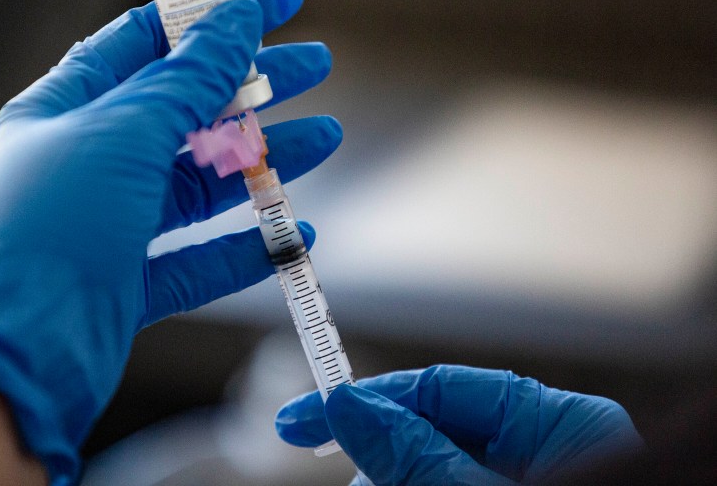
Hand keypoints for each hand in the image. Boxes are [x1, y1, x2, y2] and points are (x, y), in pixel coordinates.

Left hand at [0, 0, 340, 483]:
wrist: (13, 356)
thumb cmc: (50, 229)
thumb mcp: (122, 134)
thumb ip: (186, 81)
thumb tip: (236, 21)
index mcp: (67, 109)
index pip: (149, 41)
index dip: (213, 16)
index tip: (276, 2)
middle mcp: (88, 162)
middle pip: (185, 110)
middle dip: (252, 85)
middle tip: (316, 64)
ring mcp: (110, 225)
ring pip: (201, 183)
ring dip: (263, 160)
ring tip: (326, 138)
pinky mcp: (130, 284)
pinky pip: (201, 257)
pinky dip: (249, 246)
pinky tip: (296, 232)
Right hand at [276, 365, 643, 484]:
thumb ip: (413, 456)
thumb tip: (348, 405)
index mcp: (561, 427)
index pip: (443, 388)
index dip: (369, 398)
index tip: (302, 421)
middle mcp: (546, 453)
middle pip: (432, 432)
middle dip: (378, 459)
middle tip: (341, 478)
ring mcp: (522, 484)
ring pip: (430, 468)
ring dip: (388, 484)